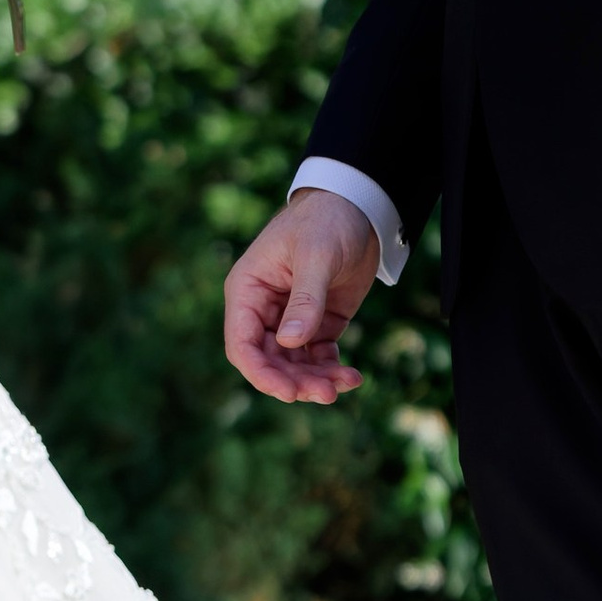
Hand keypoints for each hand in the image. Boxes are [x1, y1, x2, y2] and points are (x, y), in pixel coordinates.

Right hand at [224, 191, 381, 405]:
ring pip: (294, 365)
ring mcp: (291, 318)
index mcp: (248, 290)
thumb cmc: (327, 220)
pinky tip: (352, 376)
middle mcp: (264, 310)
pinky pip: (318, 356)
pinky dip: (332, 370)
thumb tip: (290, 342)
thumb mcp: (315, 255)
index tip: (288, 392)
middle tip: (326, 393)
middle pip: (269, 361)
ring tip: (346, 384)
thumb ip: (305, 299)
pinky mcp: (318, 322)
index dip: (260, 373)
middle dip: (295, 381)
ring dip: (316, 380)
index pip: (242, 344)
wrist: (359, 207)